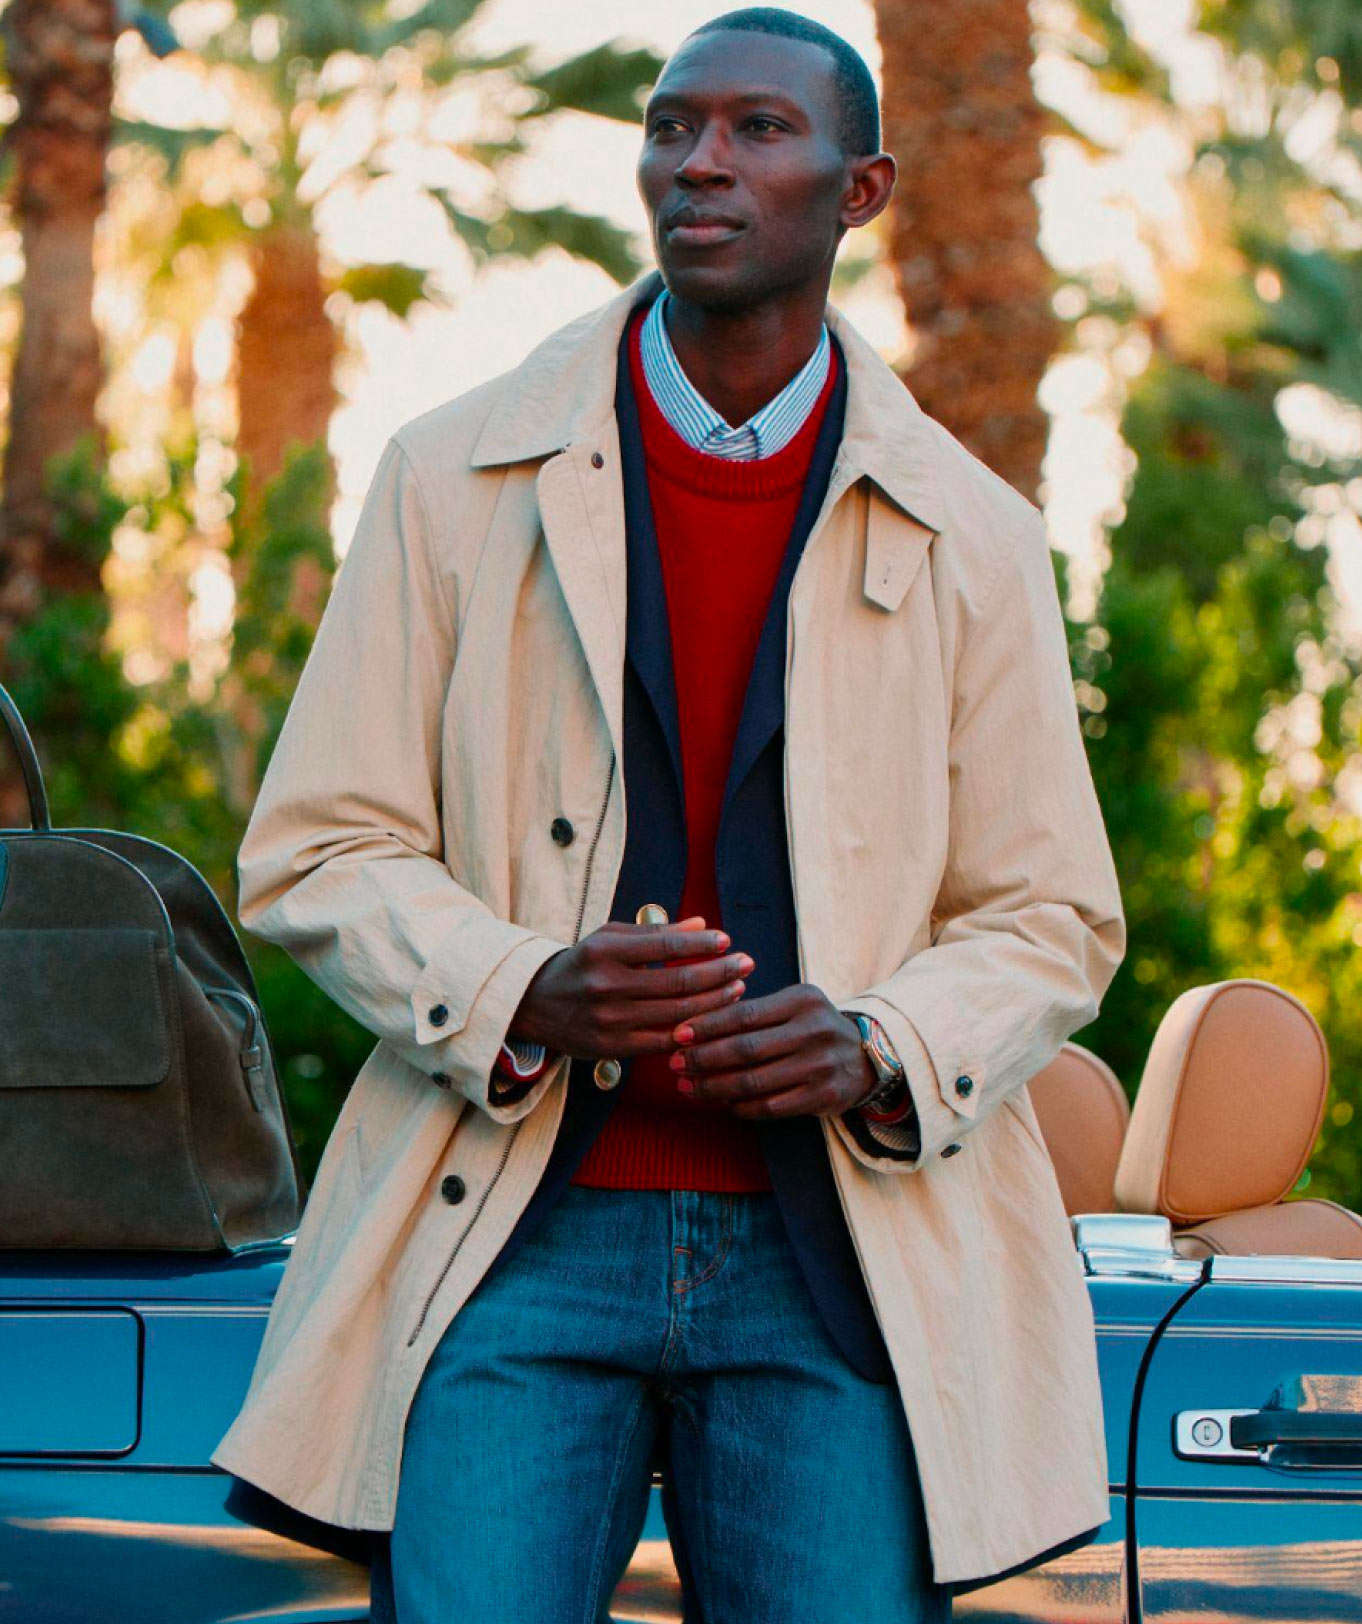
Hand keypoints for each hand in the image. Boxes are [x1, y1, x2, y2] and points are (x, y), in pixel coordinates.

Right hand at [510, 916, 752, 1059]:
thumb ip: (655, 933)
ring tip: (737, 989)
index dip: (701, 944)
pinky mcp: (612, 1047)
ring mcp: (609, 1020)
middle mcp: (606, 986)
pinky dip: (692, 1031)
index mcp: (605, 952)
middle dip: (719, 973)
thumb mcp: (609, 938)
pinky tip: (714, 1021)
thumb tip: (702, 925)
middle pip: (677, 982)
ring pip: (676, 1014)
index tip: (727, 940)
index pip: (665, 946)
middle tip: (746, 964)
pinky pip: (663, 1041)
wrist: (535, 1004)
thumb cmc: (582, 964)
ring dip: (713, 1002)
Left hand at [667, 983, 878, 1118]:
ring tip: (689, 1086)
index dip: (707, 1026)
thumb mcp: (793, 1006)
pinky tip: (724, 1102)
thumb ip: (754, 1012)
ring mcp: (820, 1066)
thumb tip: (694, 1026)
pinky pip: (771, 1106)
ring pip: (754, 1081)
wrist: (864, 1058)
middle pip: (746, 1049)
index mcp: (802, 1000)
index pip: (745, 1014)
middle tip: (675, 1064)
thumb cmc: (812, 1028)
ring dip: (715, 1086)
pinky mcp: (823, 1096)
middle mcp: (814, 1031)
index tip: (678, 1035)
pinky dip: (742, 1106)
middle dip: (704, 1058)